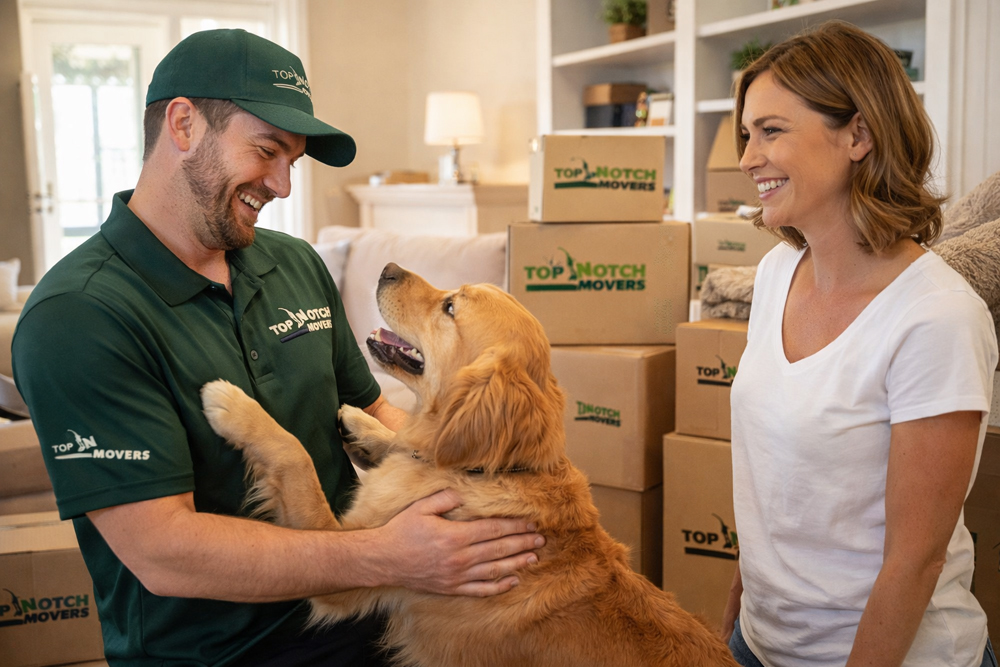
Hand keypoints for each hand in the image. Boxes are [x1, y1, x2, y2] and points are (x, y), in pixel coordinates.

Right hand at [373, 489, 544, 596]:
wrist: (383, 560)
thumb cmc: (401, 530)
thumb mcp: (421, 507)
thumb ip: (445, 499)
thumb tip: (465, 494)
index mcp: (455, 536)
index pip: (492, 530)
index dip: (514, 526)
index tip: (530, 522)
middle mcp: (460, 557)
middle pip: (499, 549)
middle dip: (522, 543)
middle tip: (541, 538)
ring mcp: (457, 576)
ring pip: (495, 570)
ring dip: (517, 563)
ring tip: (534, 557)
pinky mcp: (452, 588)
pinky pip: (481, 590)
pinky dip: (499, 587)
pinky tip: (514, 581)